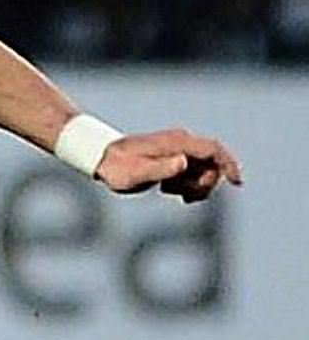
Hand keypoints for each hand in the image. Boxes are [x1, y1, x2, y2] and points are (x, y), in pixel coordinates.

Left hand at [97, 128, 243, 202]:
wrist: (101, 159)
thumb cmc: (116, 168)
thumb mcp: (135, 174)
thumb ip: (160, 169)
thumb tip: (184, 163)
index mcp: (176, 143)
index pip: (213, 150)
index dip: (228, 164)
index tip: (237, 183)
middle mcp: (180, 143)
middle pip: (211, 163)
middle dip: (205, 183)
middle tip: (183, 197)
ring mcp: (178, 150)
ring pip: (202, 169)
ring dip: (193, 185)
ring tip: (167, 191)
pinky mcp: (173, 158)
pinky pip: (192, 172)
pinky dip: (186, 185)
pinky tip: (168, 190)